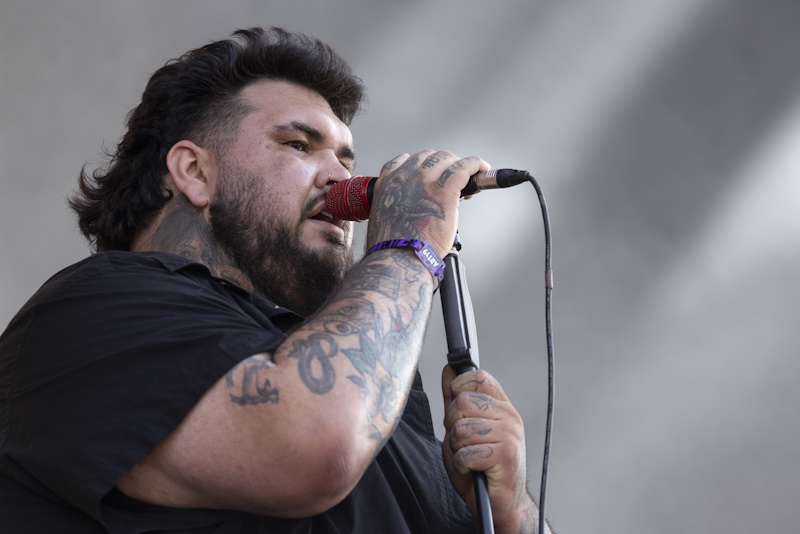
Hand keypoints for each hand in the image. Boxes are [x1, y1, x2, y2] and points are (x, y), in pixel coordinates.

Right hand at [365, 150, 488, 257]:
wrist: (398, 258)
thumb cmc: (393, 246)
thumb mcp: (385, 217)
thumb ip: (398, 204)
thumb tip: (414, 207)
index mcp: (388, 183)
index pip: (405, 160)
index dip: (422, 167)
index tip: (432, 177)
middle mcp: (405, 177)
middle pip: (428, 156)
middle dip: (442, 166)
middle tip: (451, 182)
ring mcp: (425, 181)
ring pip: (446, 158)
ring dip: (457, 165)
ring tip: (467, 179)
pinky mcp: (444, 191)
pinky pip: (464, 167)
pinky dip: (476, 164)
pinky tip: (482, 169)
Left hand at [441, 365, 546, 533]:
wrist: (500, 504)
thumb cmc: (480, 468)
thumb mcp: (463, 429)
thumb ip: (455, 400)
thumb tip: (448, 370)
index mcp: (502, 406)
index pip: (479, 376)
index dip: (459, 388)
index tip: (457, 409)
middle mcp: (509, 416)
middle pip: (462, 402)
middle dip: (451, 425)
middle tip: (462, 442)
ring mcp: (509, 435)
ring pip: (461, 428)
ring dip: (456, 448)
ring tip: (468, 457)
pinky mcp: (504, 455)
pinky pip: (465, 452)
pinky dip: (461, 465)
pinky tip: (472, 469)